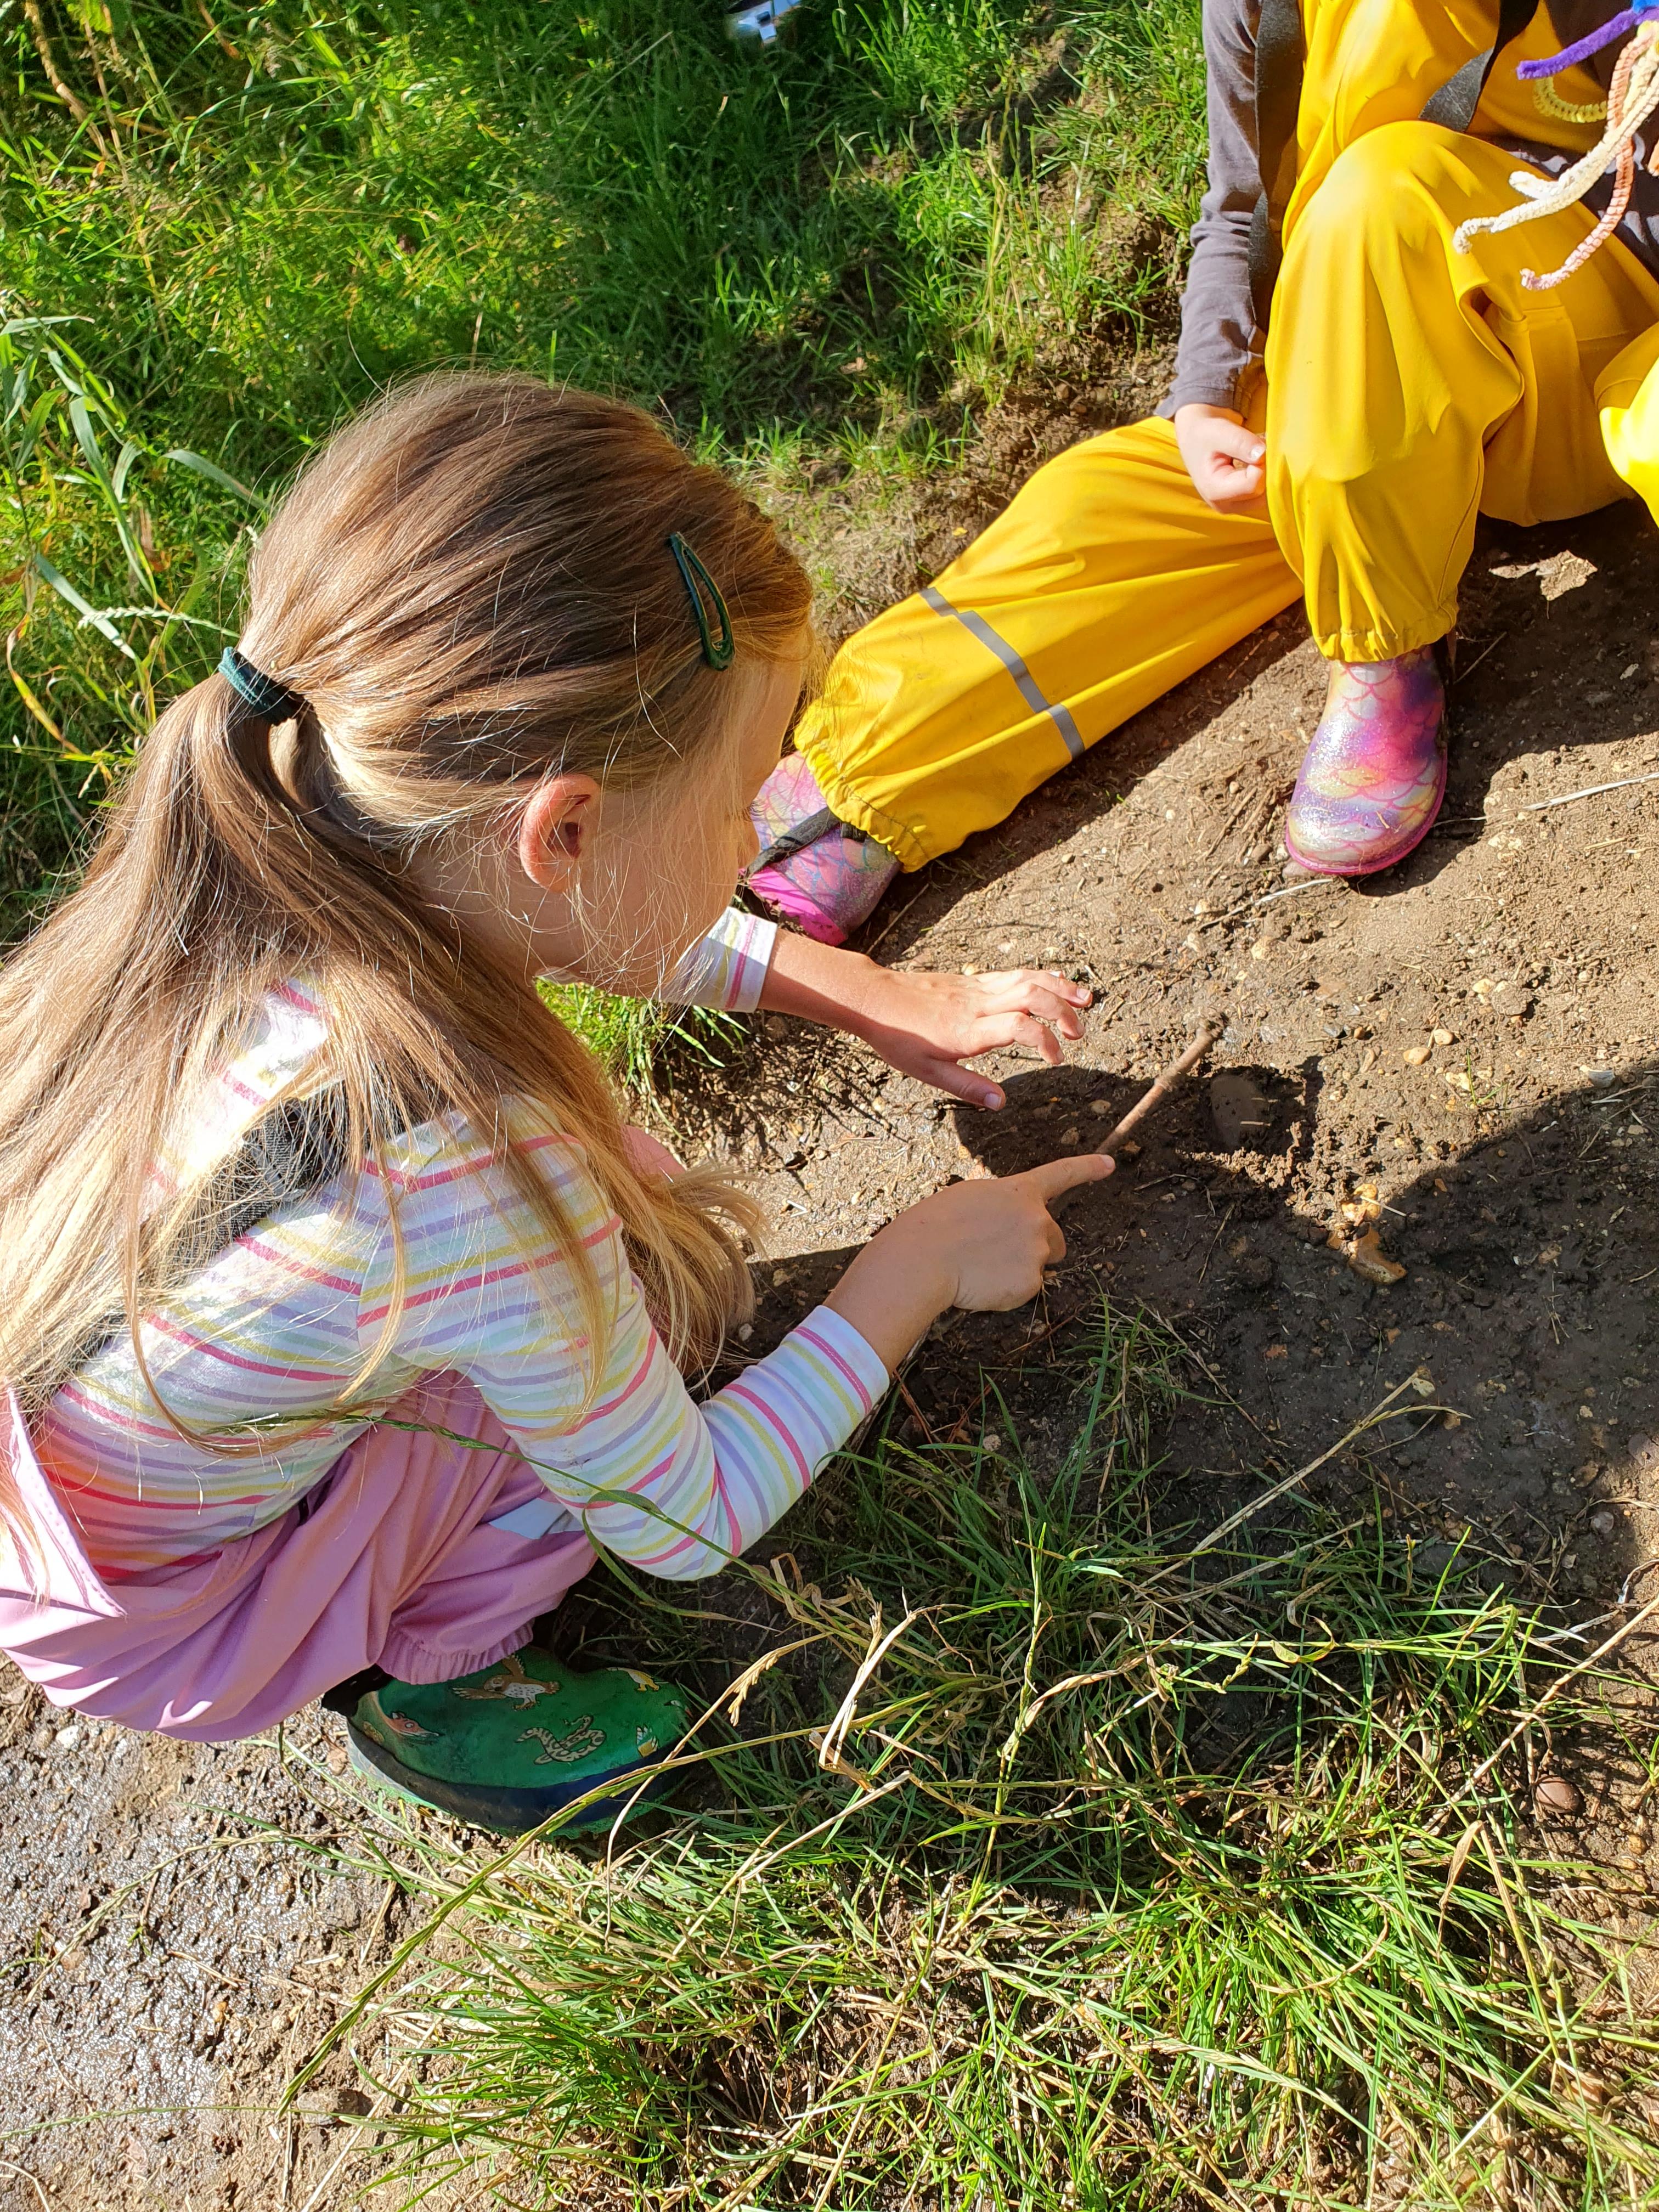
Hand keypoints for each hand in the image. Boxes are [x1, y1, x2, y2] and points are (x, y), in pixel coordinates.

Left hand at [760, 934, 1089, 1108]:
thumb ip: (967, 1086)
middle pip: (1033, 995)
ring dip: (1060, 988)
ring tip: (1086, 999)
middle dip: (1064, 1011)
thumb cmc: (899, 1039)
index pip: (1020, 1026)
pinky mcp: (974, 980)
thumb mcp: (928, 1072)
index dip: (1046, 1040)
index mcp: (970, 1031)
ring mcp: (977, 988)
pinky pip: (1014, 973)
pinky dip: (1041, 977)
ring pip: (1027, 978)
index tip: (1056, 1059)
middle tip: (1079, 1033)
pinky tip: (1056, 982)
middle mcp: (978, 1004)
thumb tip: (1001, 1102)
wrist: (875, 998)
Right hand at [825, 1152, 1114, 1371]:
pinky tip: (979, 1283)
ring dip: (1015, 1270)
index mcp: (1019, 1191)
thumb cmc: (936, 1226)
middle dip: (1037, 1249)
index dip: (1087, 1168)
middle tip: (997, 1254)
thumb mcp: (971, 1199)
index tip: (1109, 1165)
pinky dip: (1005, 1291)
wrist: (925, 1258)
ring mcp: (1036, 1252)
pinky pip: (1023, 1290)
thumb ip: (1002, 1208)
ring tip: (978, 1267)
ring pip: (1035, 1267)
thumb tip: (1009, 1230)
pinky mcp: (1030, 1284)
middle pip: (1055, 1240)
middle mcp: (1037, 1219)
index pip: (1061, 1174)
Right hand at [1173, 403, 1266, 514]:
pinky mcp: (1241, 502)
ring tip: (1253, 454)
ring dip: (1267, 472)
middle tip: (1255, 448)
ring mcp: (1233, 506)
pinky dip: (1265, 476)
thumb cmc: (1205, 434)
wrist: (1196, 437)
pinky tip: (1253, 462)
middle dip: (1266, 469)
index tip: (1254, 445)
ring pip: (1267, 495)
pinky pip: (1264, 493)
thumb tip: (1263, 453)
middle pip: (1262, 494)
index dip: (1261, 463)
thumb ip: (1241, 442)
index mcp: (1215, 491)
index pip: (1253, 485)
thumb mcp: (1220, 431)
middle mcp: (1224, 504)